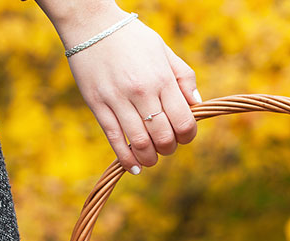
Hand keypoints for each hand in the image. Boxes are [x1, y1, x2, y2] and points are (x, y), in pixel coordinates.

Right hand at [55, 8, 200, 173]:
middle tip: (166, 147)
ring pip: (139, 143)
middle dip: (169, 149)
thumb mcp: (164, 50)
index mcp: (162, 79)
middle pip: (163, 137)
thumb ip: (183, 77)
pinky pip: (114, 139)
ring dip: (149, 158)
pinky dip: (125, 158)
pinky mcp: (97, 105)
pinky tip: (133, 167)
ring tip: (151, 159)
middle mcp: (142, 91)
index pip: (184, 121)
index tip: (184, 136)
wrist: (92, 24)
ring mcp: (118, 99)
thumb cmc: (132, 38)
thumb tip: (198, 104)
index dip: (188, 136)